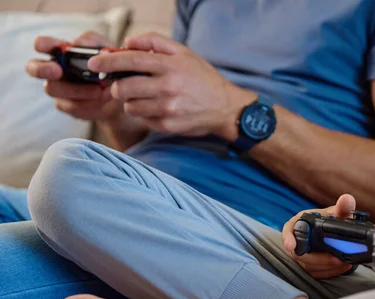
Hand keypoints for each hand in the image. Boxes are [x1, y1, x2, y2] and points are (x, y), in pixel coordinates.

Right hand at [26, 31, 124, 121]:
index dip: (41, 45)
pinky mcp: (67, 106)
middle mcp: (54, 70)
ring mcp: (59, 89)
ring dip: (76, 89)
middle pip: (33, 68)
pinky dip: (87, 103)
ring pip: (53, 89)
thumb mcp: (108, 49)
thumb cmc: (111, 66)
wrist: (124, 93)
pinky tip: (101, 99)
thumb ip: (93, 41)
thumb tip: (77, 42)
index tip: (43, 46)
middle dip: (42, 69)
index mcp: (62, 51)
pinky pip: (70, 106)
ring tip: (98, 89)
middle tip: (57, 71)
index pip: (43, 44)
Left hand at [88, 32, 255, 139]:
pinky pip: (144, 119)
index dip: (108, 61)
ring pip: (130, 107)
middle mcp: (168, 88)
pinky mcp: (168, 126)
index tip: (94, 63)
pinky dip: (146, 114)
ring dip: (131, 101)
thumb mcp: (184, 53)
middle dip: (117, 86)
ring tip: (145, 97)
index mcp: (170, 66)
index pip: (130, 61)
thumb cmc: (203, 78)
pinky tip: (158, 108)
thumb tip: (128, 42)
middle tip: (122, 84)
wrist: (225, 108)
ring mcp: (167, 109)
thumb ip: (155, 42)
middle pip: (124, 88)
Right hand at [282, 194, 355, 278]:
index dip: (288, 238)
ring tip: (345, 262)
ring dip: (327, 266)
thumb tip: (347, 199)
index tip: (290, 246)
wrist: (335, 232)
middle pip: (300, 254)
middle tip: (337, 258)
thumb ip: (342, 207)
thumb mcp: (337, 212)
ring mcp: (302, 256)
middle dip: (319, 258)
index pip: (288, 231)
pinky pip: (317, 274)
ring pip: (309, 266)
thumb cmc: (331, 219)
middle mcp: (297, 241)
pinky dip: (330, 272)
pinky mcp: (310, 267)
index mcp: (298, 224)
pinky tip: (343, 267)